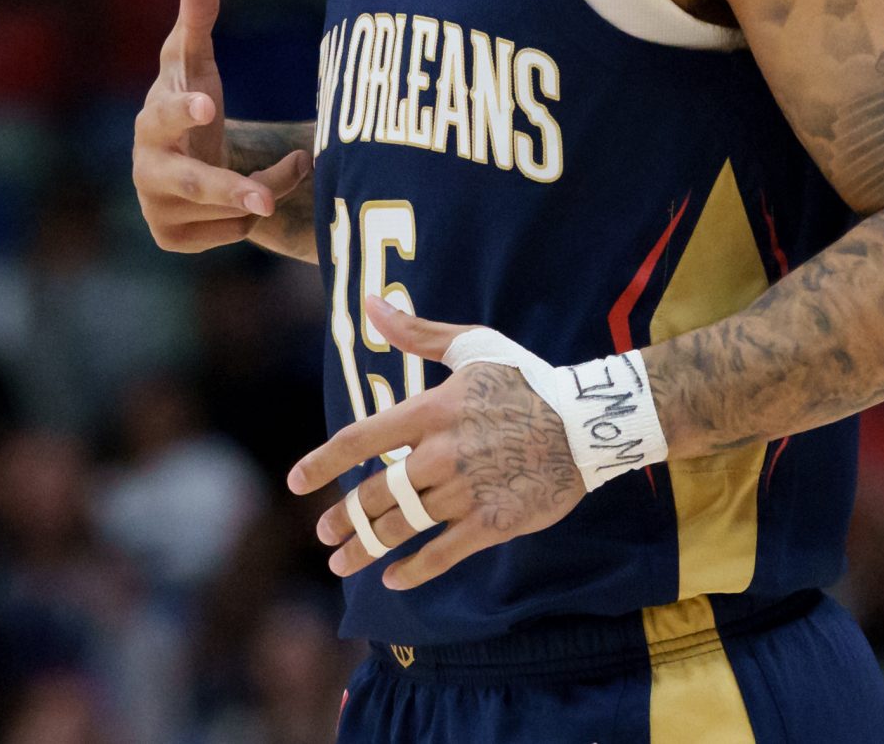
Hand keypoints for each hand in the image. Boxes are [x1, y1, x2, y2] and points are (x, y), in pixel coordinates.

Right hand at [132, 0, 309, 251]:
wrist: (185, 157)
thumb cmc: (193, 99)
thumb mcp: (196, 61)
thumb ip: (198, 15)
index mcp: (153, 119)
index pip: (167, 114)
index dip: (186, 108)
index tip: (211, 104)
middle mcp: (147, 168)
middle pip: (192, 183)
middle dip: (232, 188)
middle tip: (268, 201)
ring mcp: (155, 207)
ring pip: (227, 211)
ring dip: (267, 188)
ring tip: (286, 168)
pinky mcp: (170, 237)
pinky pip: (229, 234)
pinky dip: (250, 217)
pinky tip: (246, 198)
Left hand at [287, 295, 583, 589]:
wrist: (586, 421)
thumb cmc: (526, 379)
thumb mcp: (473, 346)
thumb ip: (417, 332)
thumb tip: (372, 303)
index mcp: (432, 411)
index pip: (362, 440)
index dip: (324, 463)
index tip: (296, 483)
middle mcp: (441, 454)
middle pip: (376, 494)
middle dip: (343, 518)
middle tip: (323, 534)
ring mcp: (466, 491)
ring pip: (402, 527)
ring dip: (367, 548)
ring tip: (342, 562)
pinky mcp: (493, 522)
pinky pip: (443, 553)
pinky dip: (415, 570)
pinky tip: (393, 579)